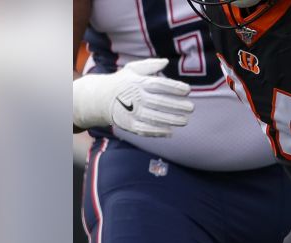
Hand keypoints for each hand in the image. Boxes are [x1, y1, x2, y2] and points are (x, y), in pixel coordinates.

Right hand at [73, 58, 193, 136]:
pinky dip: (157, 132)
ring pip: (155, 118)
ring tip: (185, 120)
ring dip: (172, 120)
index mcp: (138, 82)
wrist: (99, 97)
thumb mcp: (132, 69)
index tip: (188, 90)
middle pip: (160, 102)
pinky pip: (145, 129)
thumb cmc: (122, 82)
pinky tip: (170, 132)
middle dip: (178, 106)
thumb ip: (150, 65)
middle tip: (191, 108)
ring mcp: (131, 111)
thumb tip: (166, 61)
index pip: (160, 84)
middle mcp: (136, 97)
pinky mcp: (128, 124)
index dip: (175, 87)